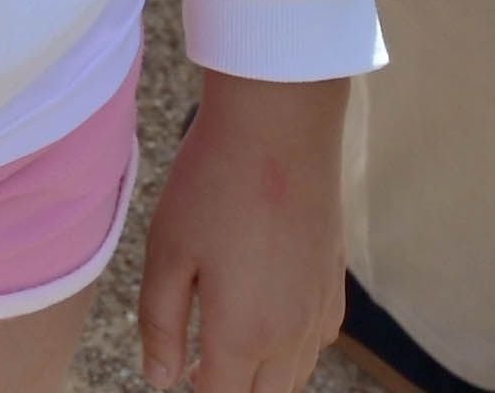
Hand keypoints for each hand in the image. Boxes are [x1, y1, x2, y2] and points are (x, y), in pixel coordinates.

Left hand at [135, 69, 347, 392]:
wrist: (279, 128)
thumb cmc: (213, 185)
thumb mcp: (167, 253)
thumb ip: (161, 325)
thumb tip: (160, 380)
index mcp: (244, 334)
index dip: (195, 391)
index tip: (181, 374)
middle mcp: (291, 335)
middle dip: (229, 389)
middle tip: (195, 365)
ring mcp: (319, 310)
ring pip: (294, 375)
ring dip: (261, 375)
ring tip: (223, 349)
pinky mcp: (334, 285)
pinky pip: (317, 342)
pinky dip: (292, 348)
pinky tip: (267, 318)